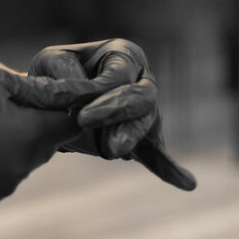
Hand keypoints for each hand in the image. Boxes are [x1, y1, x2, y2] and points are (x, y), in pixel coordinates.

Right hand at [0, 63, 113, 210]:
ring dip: (11, 143)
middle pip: (45, 143)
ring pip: (22, 160)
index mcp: (28, 137)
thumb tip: (64, 94)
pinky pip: (0, 176)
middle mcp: (21, 169)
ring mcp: (2, 188)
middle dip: (33, 124)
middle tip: (2, 105)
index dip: (64, 107)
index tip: (50, 96)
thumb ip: (33, 89)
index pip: (69, 123)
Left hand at [21, 39, 196, 191]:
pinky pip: (157, 154)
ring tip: (113, 152)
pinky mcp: (143, 139)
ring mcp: (146, 111)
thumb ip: (62, 74)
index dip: (101, 94)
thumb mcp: (52, 62)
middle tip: (95, 131)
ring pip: (148, 124)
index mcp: (123, 56)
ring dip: (132, 138)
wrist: (52, 99)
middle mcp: (142, 81)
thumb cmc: (55, 72)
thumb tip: (70, 97)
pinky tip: (186, 183)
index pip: (120, 75)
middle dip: (121, 116)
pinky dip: (169, 168)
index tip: (81, 116)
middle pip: (143, 98)